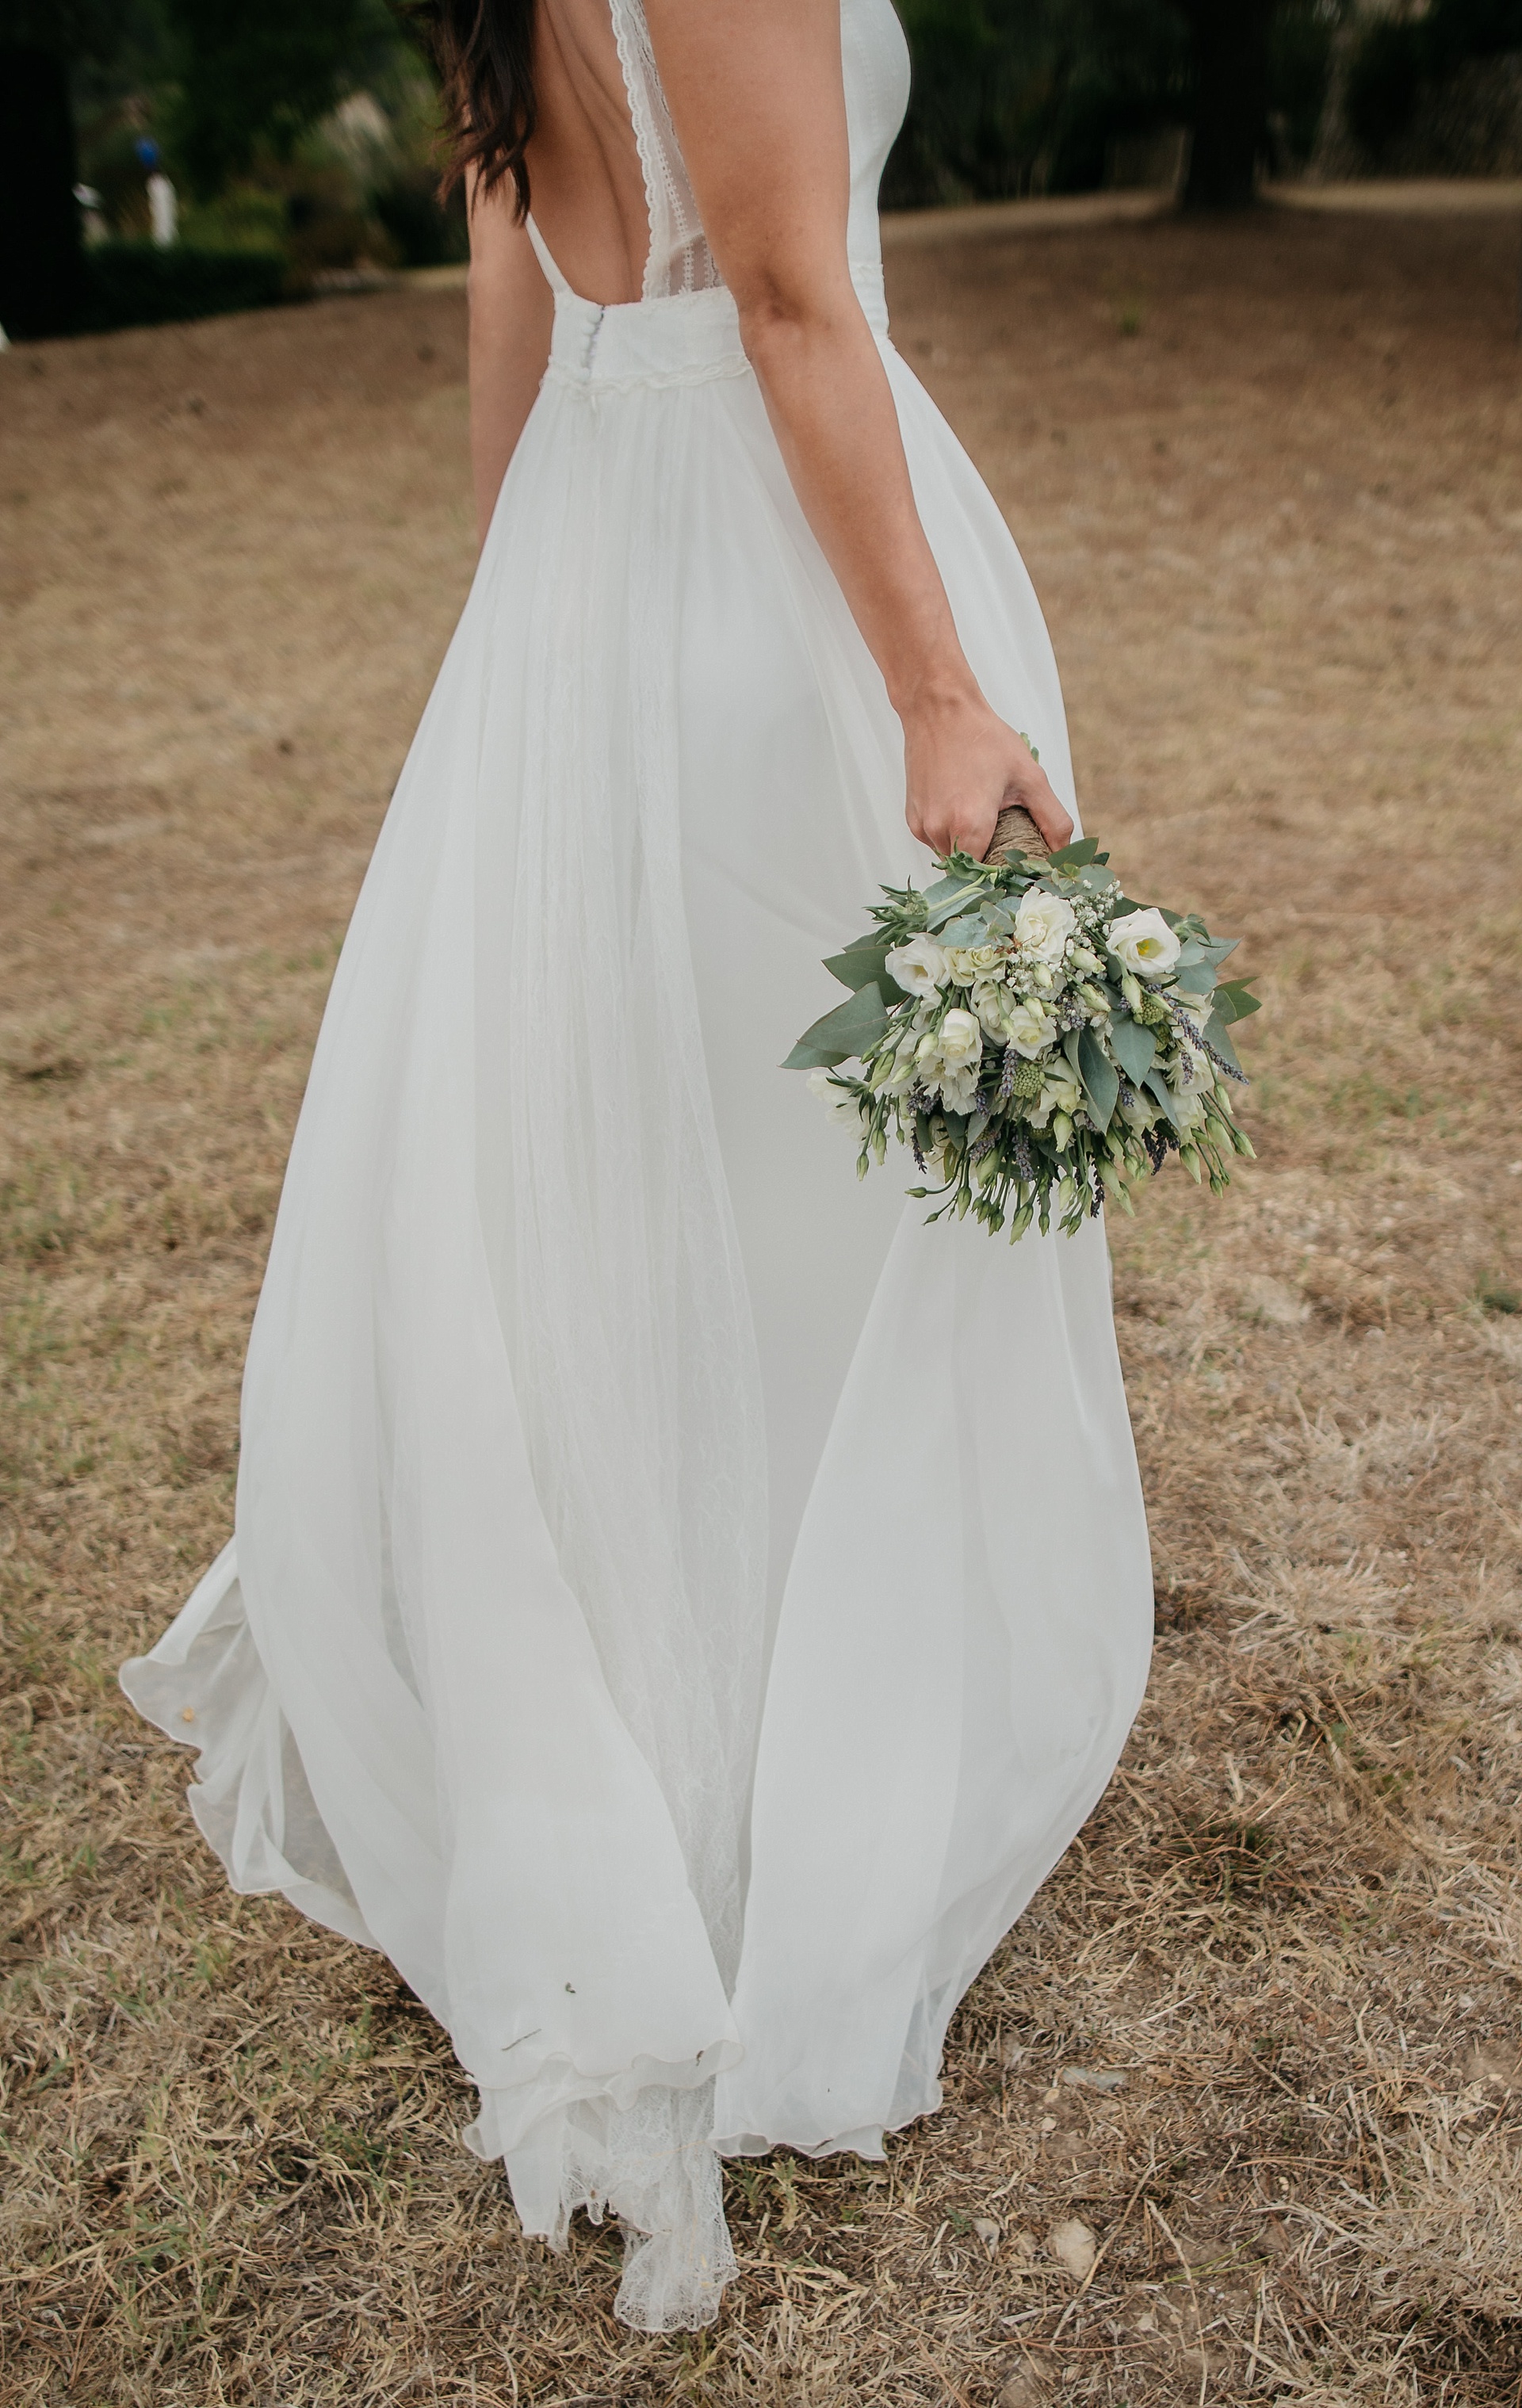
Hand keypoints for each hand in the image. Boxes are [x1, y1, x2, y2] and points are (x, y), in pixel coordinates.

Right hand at [902, 682, 1074, 861]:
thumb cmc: (985, 739)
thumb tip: (1066, 853)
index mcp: (969, 826)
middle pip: (970, 870)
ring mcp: (923, 826)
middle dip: (989, 861)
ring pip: (951, 858)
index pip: (987, 878)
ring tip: (983, 816)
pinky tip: (962, 806)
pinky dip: (951, 834)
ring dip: (969, 847)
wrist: (938, 710)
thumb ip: (1053, 819)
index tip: (1018, 865)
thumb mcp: (1029, 776)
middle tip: (1006, 837)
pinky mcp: (912, 819)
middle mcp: (941, 831)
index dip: (1005, 876)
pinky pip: (936, 841)